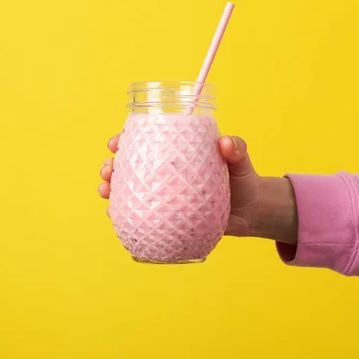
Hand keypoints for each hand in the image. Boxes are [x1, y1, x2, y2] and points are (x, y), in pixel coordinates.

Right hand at [99, 134, 297, 244]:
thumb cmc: (242, 179)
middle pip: (129, 167)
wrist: (252, 213)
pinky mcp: (168, 218)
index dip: (125, 140)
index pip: (145, 142)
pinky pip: (141, 216)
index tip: (115, 142)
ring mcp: (164, 197)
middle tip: (108, 170)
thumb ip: (236, 149)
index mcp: (176, 154)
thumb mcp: (240, 160)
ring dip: (111, 189)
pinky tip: (113, 214)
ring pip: (130, 191)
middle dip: (111, 166)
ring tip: (106, 192)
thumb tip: (225, 143)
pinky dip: (123, 214)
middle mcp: (165, 175)